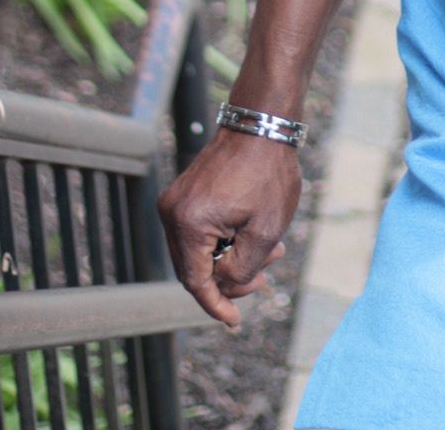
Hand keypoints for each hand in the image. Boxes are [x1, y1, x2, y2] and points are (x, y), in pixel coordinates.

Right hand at [157, 127, 302, 327]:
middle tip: (263, 279)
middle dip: (230, 280)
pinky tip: (253, 235)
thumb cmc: (267, 173)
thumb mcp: (265, 231)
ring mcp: (175, 200)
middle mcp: (172, 212)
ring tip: (272, 253)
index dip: (216, 305)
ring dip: (230, 259)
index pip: (197, 282)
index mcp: (188, 224)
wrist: (261, 123)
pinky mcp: (184, 193)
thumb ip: (242, 270)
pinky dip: (224, 240)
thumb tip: (224, 288)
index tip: (233, 322)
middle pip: (195, 269)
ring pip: (198, 251)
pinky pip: (199, 232)